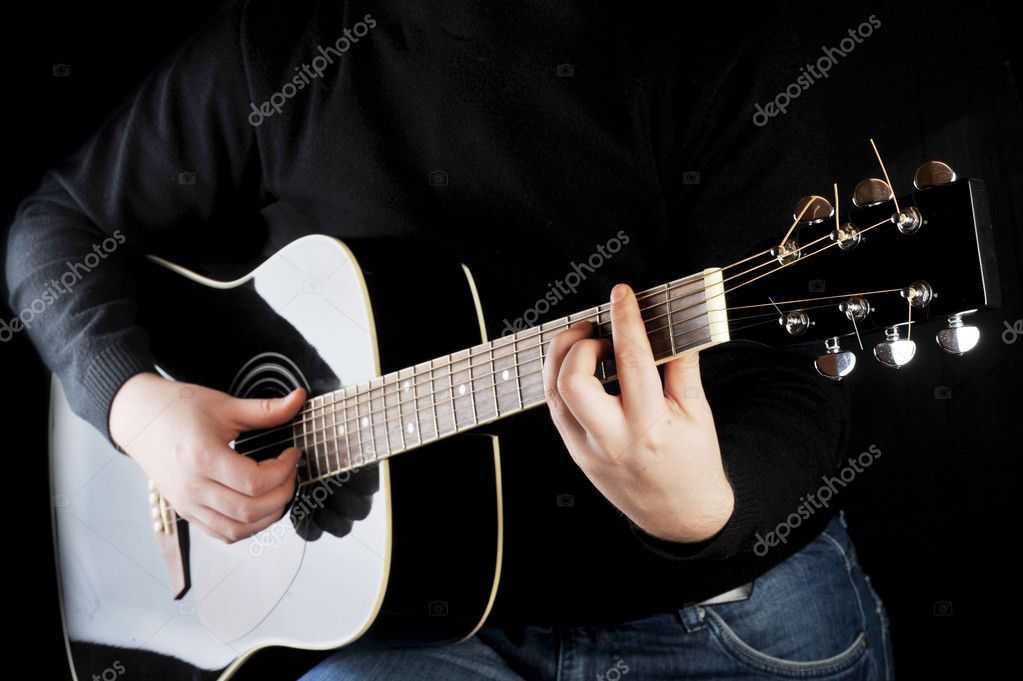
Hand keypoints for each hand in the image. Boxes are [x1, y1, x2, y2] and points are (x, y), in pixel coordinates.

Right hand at [110, 373, 304, 542]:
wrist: (137, 418)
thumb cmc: (176, 409)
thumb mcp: (224, 404)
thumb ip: (265, 409)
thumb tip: (299, 399)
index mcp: (202, 458)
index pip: (254, 482)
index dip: (284, 471)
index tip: (292, 454)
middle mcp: (192, 487)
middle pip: (249, 511)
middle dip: (282, 494)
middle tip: (290, 473)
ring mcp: (187, 503)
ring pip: (236, 530)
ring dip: (267, 517)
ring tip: (279, 491)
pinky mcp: (185, 511)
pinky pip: (221, 533)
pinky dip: (246, 527)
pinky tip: (259, 506)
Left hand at [542, 284, 733, 542]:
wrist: (681, 516)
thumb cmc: (694, 464)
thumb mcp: (698, 414)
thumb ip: (682, 367)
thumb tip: (669, 325)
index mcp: (650, 428)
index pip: (631, 361)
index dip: (625, 320)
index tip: (622, 294)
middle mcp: (613, 440)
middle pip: (573, 383)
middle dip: (578, 345)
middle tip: (596, 331)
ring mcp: (588, 450)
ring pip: (554, 395)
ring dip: (561, 358)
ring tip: (586, 342)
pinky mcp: (576, 454)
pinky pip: (555, 410)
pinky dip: (561, 380)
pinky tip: (579, 367)